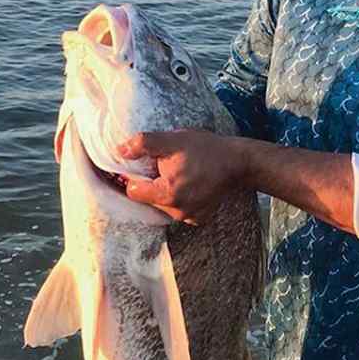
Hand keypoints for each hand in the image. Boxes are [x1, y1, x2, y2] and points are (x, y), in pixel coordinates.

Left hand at [116, 129, 244, 224]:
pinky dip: (179, 198)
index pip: (133, 190)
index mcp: (167, 194)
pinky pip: (178, 209)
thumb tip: (120, 151)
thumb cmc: (205, 149)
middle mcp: (177, 212)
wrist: (238, 162)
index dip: (135, 175)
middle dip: (152, 183)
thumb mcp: (172, 140)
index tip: (146, 164)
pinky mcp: (199, 218)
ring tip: (181, 173)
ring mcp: (189, 217)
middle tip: (168, 166)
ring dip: (166, 191)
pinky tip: (190, 184)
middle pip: (148, 199)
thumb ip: (144, 144)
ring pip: (163, 205)